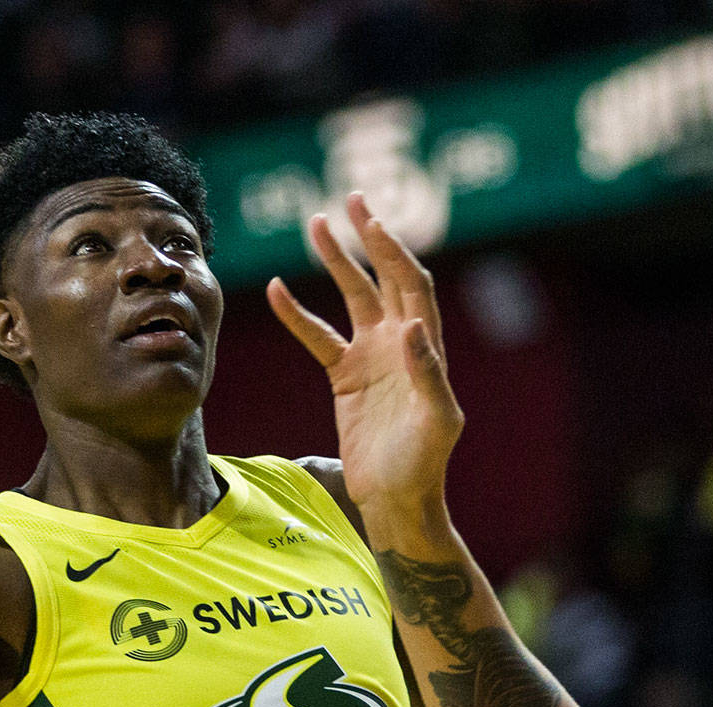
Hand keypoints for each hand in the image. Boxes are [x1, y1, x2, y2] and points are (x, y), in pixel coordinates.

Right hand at [267, 193, 461, 527]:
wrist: (396, 499)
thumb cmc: (424, 464)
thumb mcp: (436, 421)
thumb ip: (428, 373)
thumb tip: (412, 327)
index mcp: (426, 347)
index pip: (412, 286)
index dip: (395, 254)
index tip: (374, 226)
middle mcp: (400, 343)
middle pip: (384, 278)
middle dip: (368, 239)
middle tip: (350, 202)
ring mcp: (372, 357)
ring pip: (351, 297)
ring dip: (335, 262)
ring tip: (314, 225)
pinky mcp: (346, 376)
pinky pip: (318, 337)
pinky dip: (298, 314)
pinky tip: (276, 288)